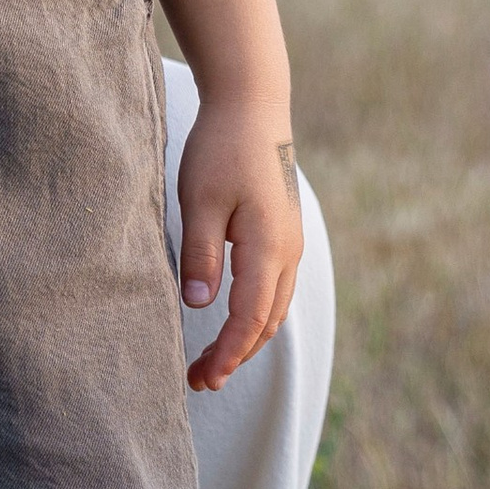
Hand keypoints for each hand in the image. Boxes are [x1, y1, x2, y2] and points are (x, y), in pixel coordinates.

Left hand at [174, 96, 303, 391]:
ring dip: (246, 340)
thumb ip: (202, 253)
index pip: (249, 319)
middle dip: (234, 357)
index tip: (204, 379)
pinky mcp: (283, 234)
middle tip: (198, 382)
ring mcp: (290, 243)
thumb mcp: (200, 199)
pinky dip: (255, 317)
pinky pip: (275, 290)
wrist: (253, 106)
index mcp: (269, 247)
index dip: (227, 354)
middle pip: (266, 323)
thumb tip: (199, 306)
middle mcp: (288, 252)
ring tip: (211, 362)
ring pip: (274, 309)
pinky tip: (233, 323)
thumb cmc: (222, 148)